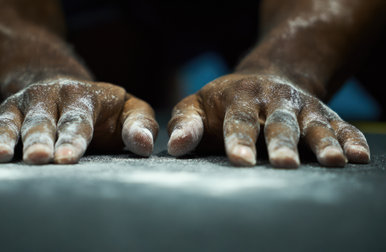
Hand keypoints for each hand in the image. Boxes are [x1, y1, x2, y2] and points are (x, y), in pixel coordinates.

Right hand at [0, 79, 157, 163]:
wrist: (61, 88)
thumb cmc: (101, 109)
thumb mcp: (128, 109)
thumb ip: (140, 125)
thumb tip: (146, 146)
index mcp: (81, 96)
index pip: (77, 120)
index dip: (72, 139)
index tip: (68, 159)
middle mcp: (47, 97)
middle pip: (41, 121)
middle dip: (38, 139)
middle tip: (38, 158)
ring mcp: (19, 106)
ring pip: (9, 122)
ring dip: (3, 139)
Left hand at [167, 73, 369, 167]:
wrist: (266, 77)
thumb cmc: (224, 101)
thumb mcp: (197, 105)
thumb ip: (185, 125)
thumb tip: (175, 148)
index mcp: (240, 98)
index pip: (238, 120)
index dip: (239, 140)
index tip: (240, 161)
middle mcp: (274, 100)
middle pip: (279, 123)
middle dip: (282, 143)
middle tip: (283, 164)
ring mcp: (302, 107)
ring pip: (314, 125)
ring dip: (323, 142)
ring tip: (332, 162)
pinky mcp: (324, 114)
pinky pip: (341, 125)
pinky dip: (351, 139)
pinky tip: (357, 156)